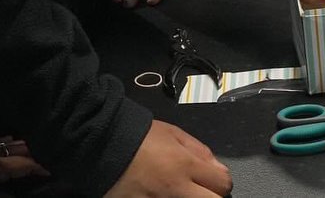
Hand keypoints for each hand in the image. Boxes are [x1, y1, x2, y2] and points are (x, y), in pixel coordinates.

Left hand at [0, 137, 47, 197]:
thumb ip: (1, 197)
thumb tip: (20, 193)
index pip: (23, 164)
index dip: (39, 168)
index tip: (51, 173)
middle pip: (16, 149)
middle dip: (33, 155)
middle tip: (45, 162)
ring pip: (4, 143)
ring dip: (20, 147)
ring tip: (34, 151)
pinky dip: (1, 140)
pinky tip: (8, 138)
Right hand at [106, 121, 230, 197]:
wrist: (102, 144)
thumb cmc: (138, 137)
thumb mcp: (174, 134)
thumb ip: (199, 151)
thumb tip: (218, 168)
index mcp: (184, 165)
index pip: (222, 184)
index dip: (222, 182)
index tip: (215, 180)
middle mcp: (174, 189)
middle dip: (212, 196)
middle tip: (202, 190)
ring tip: (181, 191)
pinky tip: (162, 194)